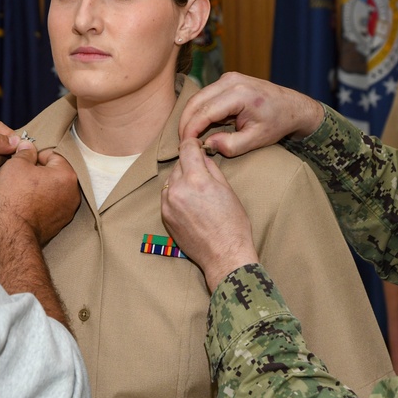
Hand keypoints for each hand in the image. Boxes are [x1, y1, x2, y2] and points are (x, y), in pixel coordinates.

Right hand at [0, 141, 80, 245]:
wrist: (12, 232)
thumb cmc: (14, 198)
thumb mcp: (15, 165)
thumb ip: (25, 152)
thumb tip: (28, 146)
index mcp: (67, 175)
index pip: (52, 155)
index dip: (34, 156)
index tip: (23, 163)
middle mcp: (74, 193)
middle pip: (55, 173)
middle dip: (39, 172)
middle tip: (21, 176)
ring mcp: (68, 210)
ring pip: (53, 189)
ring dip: (40, 187)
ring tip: (22, 192)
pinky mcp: (60, 223)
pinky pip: (51, 205)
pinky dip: (41, 202)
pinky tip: (26, 205)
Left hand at [161, 138, 257, 290]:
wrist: (224, 254)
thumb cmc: (232, 223)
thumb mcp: (227, 190)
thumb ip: (211, 169)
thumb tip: (201, 156)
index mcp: (197, 180)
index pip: (187, 148)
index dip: (192, 143)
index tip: (196, 145)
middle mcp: (179, 189)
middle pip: (179, 164)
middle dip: (189, 164)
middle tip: (201, 173)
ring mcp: (169, 203)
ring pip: (171, 179)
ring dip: (181, 179)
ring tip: (196, 192)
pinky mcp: (165, 216)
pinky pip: (167, 196)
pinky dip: (175, 194)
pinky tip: (189, 204)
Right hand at [178, 72, 324, 157]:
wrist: (292, 106)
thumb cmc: (277, 123)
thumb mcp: (256, 139)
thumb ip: (231, 145)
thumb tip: (207, 144)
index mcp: (240, 94)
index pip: (205, 112)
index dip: (191, 129)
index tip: (185, 145)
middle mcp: (231, 81)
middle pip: (196, 101)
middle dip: (185, 122)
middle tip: (182, 142)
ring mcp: (228, 78)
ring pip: (198, 97)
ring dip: (191, 116)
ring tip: (189, 136)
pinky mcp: (227, 80)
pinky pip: (206, 95)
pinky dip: (199, 110)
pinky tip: (200, 126)